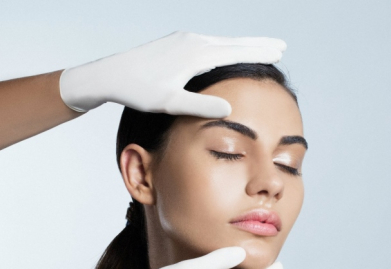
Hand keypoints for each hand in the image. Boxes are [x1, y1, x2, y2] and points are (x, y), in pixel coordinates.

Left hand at [59, 31, 286, 116]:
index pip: (236, 52)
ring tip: (259, 47)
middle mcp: (192, 41)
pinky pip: (208, 42)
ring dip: (241, 44)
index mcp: (195, 55)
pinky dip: (224, 46)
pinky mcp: (175, 42)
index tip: (279, 51)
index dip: (259, 52)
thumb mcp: (171, 103)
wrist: (110, 75)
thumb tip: (230, 107)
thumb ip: (201, 105)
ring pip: (221, 41)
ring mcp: (183, 39)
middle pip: (233, 42)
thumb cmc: (139, 91)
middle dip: (257, 44)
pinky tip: (226, 50)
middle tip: (280, 45)